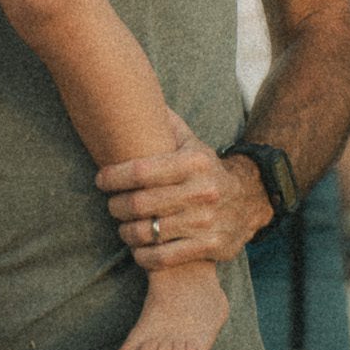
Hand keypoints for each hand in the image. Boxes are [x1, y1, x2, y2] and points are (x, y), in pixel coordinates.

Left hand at [96, 111, 266, 265]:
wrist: (249, 199)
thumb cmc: (205, 168)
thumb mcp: (191, 141)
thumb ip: (164, 123)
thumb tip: (132, 91)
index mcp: (194, 161)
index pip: (140, 170)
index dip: (113, 176)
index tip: (100, 179)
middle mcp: (202, 191)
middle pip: (140, 203)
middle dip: (116, 206)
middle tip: (110, 205)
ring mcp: (206, 221)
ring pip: (148, 232)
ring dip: (126, 232)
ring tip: (121, 227)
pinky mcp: (210, 247)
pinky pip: (163, 258)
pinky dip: (143, 256)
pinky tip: (138, 249)